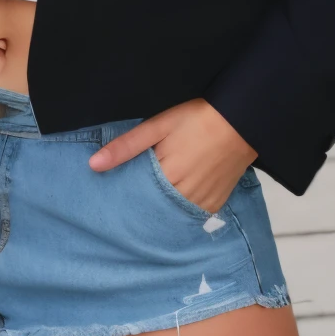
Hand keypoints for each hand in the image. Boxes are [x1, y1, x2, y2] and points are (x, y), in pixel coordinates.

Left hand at [88, 98, 257, 213]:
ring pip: (171, 216)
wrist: (241, 121)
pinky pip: (191, 215)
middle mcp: (184, 196)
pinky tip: (172, 201)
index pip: (135, 200)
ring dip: (160, 210)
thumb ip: (126, 146)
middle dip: (140, 207)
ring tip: (149, 202)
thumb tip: (94, 164)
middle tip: (126, 204)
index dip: (122, 200)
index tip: (110, 201)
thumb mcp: (158, 125)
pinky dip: (179, 210)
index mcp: (167, 177)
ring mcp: (202, 204)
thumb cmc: (197, 119)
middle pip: (152, 211)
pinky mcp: (215, 205)